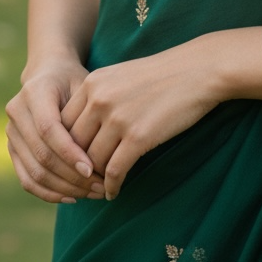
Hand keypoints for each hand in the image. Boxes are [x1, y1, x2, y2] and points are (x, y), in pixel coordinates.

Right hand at [6, 58, 106, 203]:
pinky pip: (27, 179)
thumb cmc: (74, 80)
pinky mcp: (12, 149)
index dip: (69, 152)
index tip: (93, 169)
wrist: (48, 73)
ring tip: (93, 193)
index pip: (49, 129)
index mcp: (34, 91)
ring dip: (65, 189)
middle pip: (42, 155)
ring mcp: (11, 132)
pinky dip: (50, 193)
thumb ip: (87, 113)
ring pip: (34, 172)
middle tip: (102, 187)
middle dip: (72, 176)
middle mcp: (17, 112)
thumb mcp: (84, 85)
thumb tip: (98, 156)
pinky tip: (73, 197)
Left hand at [59, 37, 226, 201]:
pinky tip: (114, 191)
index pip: (63, 124)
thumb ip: (99, 97)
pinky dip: (112, 186)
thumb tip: (83, 131)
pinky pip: (114, 171)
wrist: (198, 69)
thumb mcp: (121, 77)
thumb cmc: (162, 74)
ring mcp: (118, 118)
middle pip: (74, 145)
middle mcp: (99, 99)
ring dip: (94, 180)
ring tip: (99, 189)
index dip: (66, 147)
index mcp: (92, 83)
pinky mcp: (138, 136)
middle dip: (77, 166)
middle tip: (84, 181)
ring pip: (91, 161)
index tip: (75, 161)